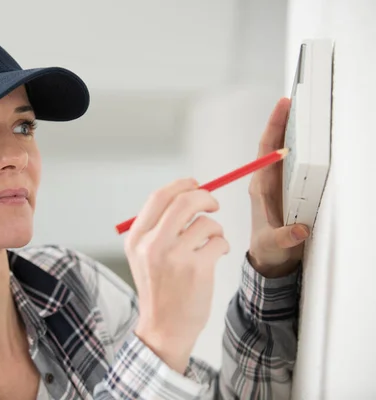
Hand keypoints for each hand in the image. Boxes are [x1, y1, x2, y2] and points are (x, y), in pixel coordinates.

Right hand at [124, 179, 229, 373]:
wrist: (163, 328)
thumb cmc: (159, 290)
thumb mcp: (143, 256)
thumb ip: (158, 227)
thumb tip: (188, 195)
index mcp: (137, 238)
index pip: (159, 197)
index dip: (181, 185)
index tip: (195, 184)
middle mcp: (152, 245)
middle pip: (184, 202)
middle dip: (205, 197)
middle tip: (214, 203)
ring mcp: (174, 257)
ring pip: (206, 222)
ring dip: (215, 229)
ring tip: (212, 243)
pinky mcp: (196, 269)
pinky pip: (219, 241)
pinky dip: (223, 245)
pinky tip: (216, 256)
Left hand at [248, 98, 308, 277]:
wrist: (268, 259)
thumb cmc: (267, 249)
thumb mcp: (274, 245)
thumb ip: (285, 238)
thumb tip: (300, 230)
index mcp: (260, 188)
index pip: (265, 151)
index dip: (273, 127)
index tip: (282, 106)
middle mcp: (267, 182)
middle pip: (274, 145)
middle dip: (283, 121)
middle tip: (295, 99)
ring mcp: (277, 184)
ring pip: (283, 152)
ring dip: (291, 131)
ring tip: (302, 110)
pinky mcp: (287, 190)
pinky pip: (293, 164)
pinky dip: (301, 148)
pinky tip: (311, 138)